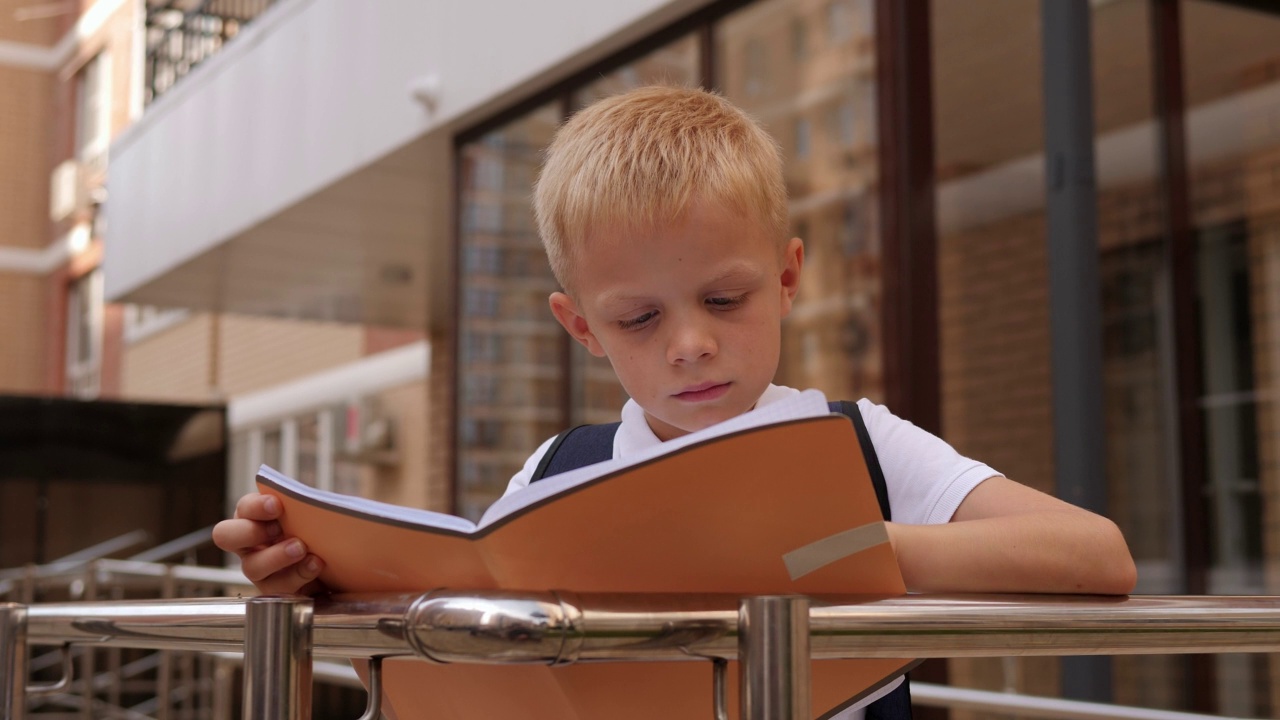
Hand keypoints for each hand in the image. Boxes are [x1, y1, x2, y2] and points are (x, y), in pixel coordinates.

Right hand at [212, 493, 326, 594]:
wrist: (335, 564)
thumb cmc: (317, 532)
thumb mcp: (311, 516)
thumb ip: (304, 506)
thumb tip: (316, 500)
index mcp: (254, 518)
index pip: (243, 507)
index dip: (255, 506)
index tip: (276, 505)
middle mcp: (249, 543)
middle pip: (226, 536)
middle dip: (250, 531)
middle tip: (278, 529)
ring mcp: (259, 569)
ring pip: (252, 567)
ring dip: (277, 557)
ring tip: (301, 549)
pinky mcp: (274, 591)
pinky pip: (277, 589)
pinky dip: (298, 575)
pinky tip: (314, 565)